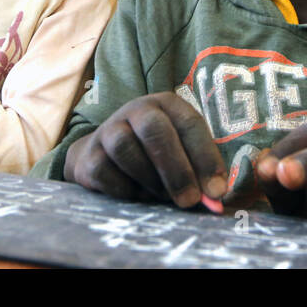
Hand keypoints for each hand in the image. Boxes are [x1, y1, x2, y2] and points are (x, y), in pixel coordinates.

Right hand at [65, 92, 226, 207]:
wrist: (105, 156)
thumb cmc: (156, 157)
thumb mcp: (182, 156)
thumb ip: (199, 176)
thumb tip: (214, 200)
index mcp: (167, 105)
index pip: (190, 124)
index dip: (206, 158)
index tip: (216, 191)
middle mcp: (137, 109)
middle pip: (154, 130)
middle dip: (176, 169)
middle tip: (189, 200)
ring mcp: (109, 129)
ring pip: (126, 149)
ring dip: (149, 180)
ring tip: (161, 196)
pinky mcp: (90, 154)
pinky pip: (106, 172)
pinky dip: (125, 190)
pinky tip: (135, 194)